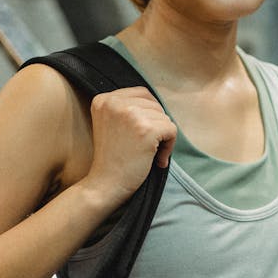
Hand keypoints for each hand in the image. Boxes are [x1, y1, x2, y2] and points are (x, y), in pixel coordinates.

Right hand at [84, 86, 176, 204]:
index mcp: (105, 99)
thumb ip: (127, 108)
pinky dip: (169, 146)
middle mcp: (115, 102)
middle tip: (145, 147)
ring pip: (164, 117)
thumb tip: (159, 105)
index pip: (142, 93)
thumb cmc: (112, 158)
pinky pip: (172, 130)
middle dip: (156, 125)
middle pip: (154, 104)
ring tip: (148, 154)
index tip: (140, 133)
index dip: (148, 114)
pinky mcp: (146, 129)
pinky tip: (157, 160)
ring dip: (162, 137)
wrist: (105, 184)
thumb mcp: (110, 123)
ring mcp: (131, 115)